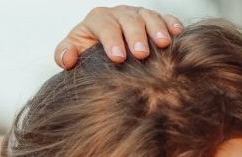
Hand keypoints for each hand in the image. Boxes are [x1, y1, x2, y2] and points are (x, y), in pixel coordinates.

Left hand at [55, 5, 183, 67]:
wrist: (101, 50)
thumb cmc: (87, 51)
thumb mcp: (72, 51)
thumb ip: (64, 54)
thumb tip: (68, 58)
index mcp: (97, 20)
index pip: (104, 26)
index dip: (111, 40)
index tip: (117, 57)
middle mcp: (118, 14)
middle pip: (128, 20)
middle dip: (135, 36)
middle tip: (141, 53)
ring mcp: (137, 15)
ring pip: (148, 16)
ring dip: (156, 29)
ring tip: (163, 44)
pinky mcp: (152, 19)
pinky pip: (163, 18)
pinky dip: (171, 23)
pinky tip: (177, 33)